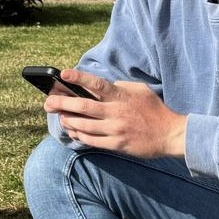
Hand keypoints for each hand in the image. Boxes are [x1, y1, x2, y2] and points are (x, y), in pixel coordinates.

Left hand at [46, 68, 186, 158]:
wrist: (170, 134)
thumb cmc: (155, 110)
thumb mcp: (140, 90)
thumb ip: (121, 87)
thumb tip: (103, 86)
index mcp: (121, 96)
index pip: (96, 84)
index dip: (79, 78)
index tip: (63, 74)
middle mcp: (116, 112)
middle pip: (83, 106)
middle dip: (62, 103)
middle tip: (48, 102)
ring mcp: (115, 129)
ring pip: (83, 125)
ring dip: (68, 121)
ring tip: (59, 117)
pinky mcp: (117, 144)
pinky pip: (92, 140)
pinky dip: (79, 136)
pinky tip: (73, 132)